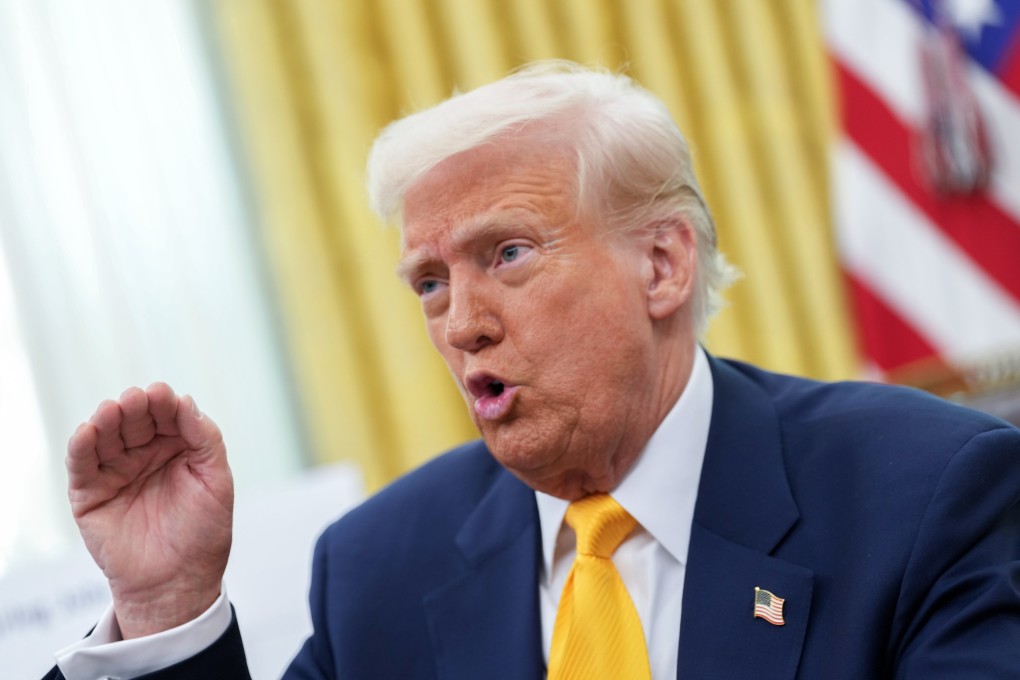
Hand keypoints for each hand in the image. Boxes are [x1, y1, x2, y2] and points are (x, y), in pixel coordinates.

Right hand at [66, 383, 232, 637]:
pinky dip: (81, 446)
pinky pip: (82, 464)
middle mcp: (145, 453)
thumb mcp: (216, 480)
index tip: (162, 395)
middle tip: (136, 400)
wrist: (178, 582)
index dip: (165, 403)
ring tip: (112, 411)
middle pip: (136, 420)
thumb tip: (187, 402)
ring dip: (107, 420)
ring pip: (107, 436)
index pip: (168, 416)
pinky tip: (87, 432)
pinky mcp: (90, 493)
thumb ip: (205, 439)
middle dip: (135, 407)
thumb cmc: (203, 532)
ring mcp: (117, 470)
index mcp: (178, 446)